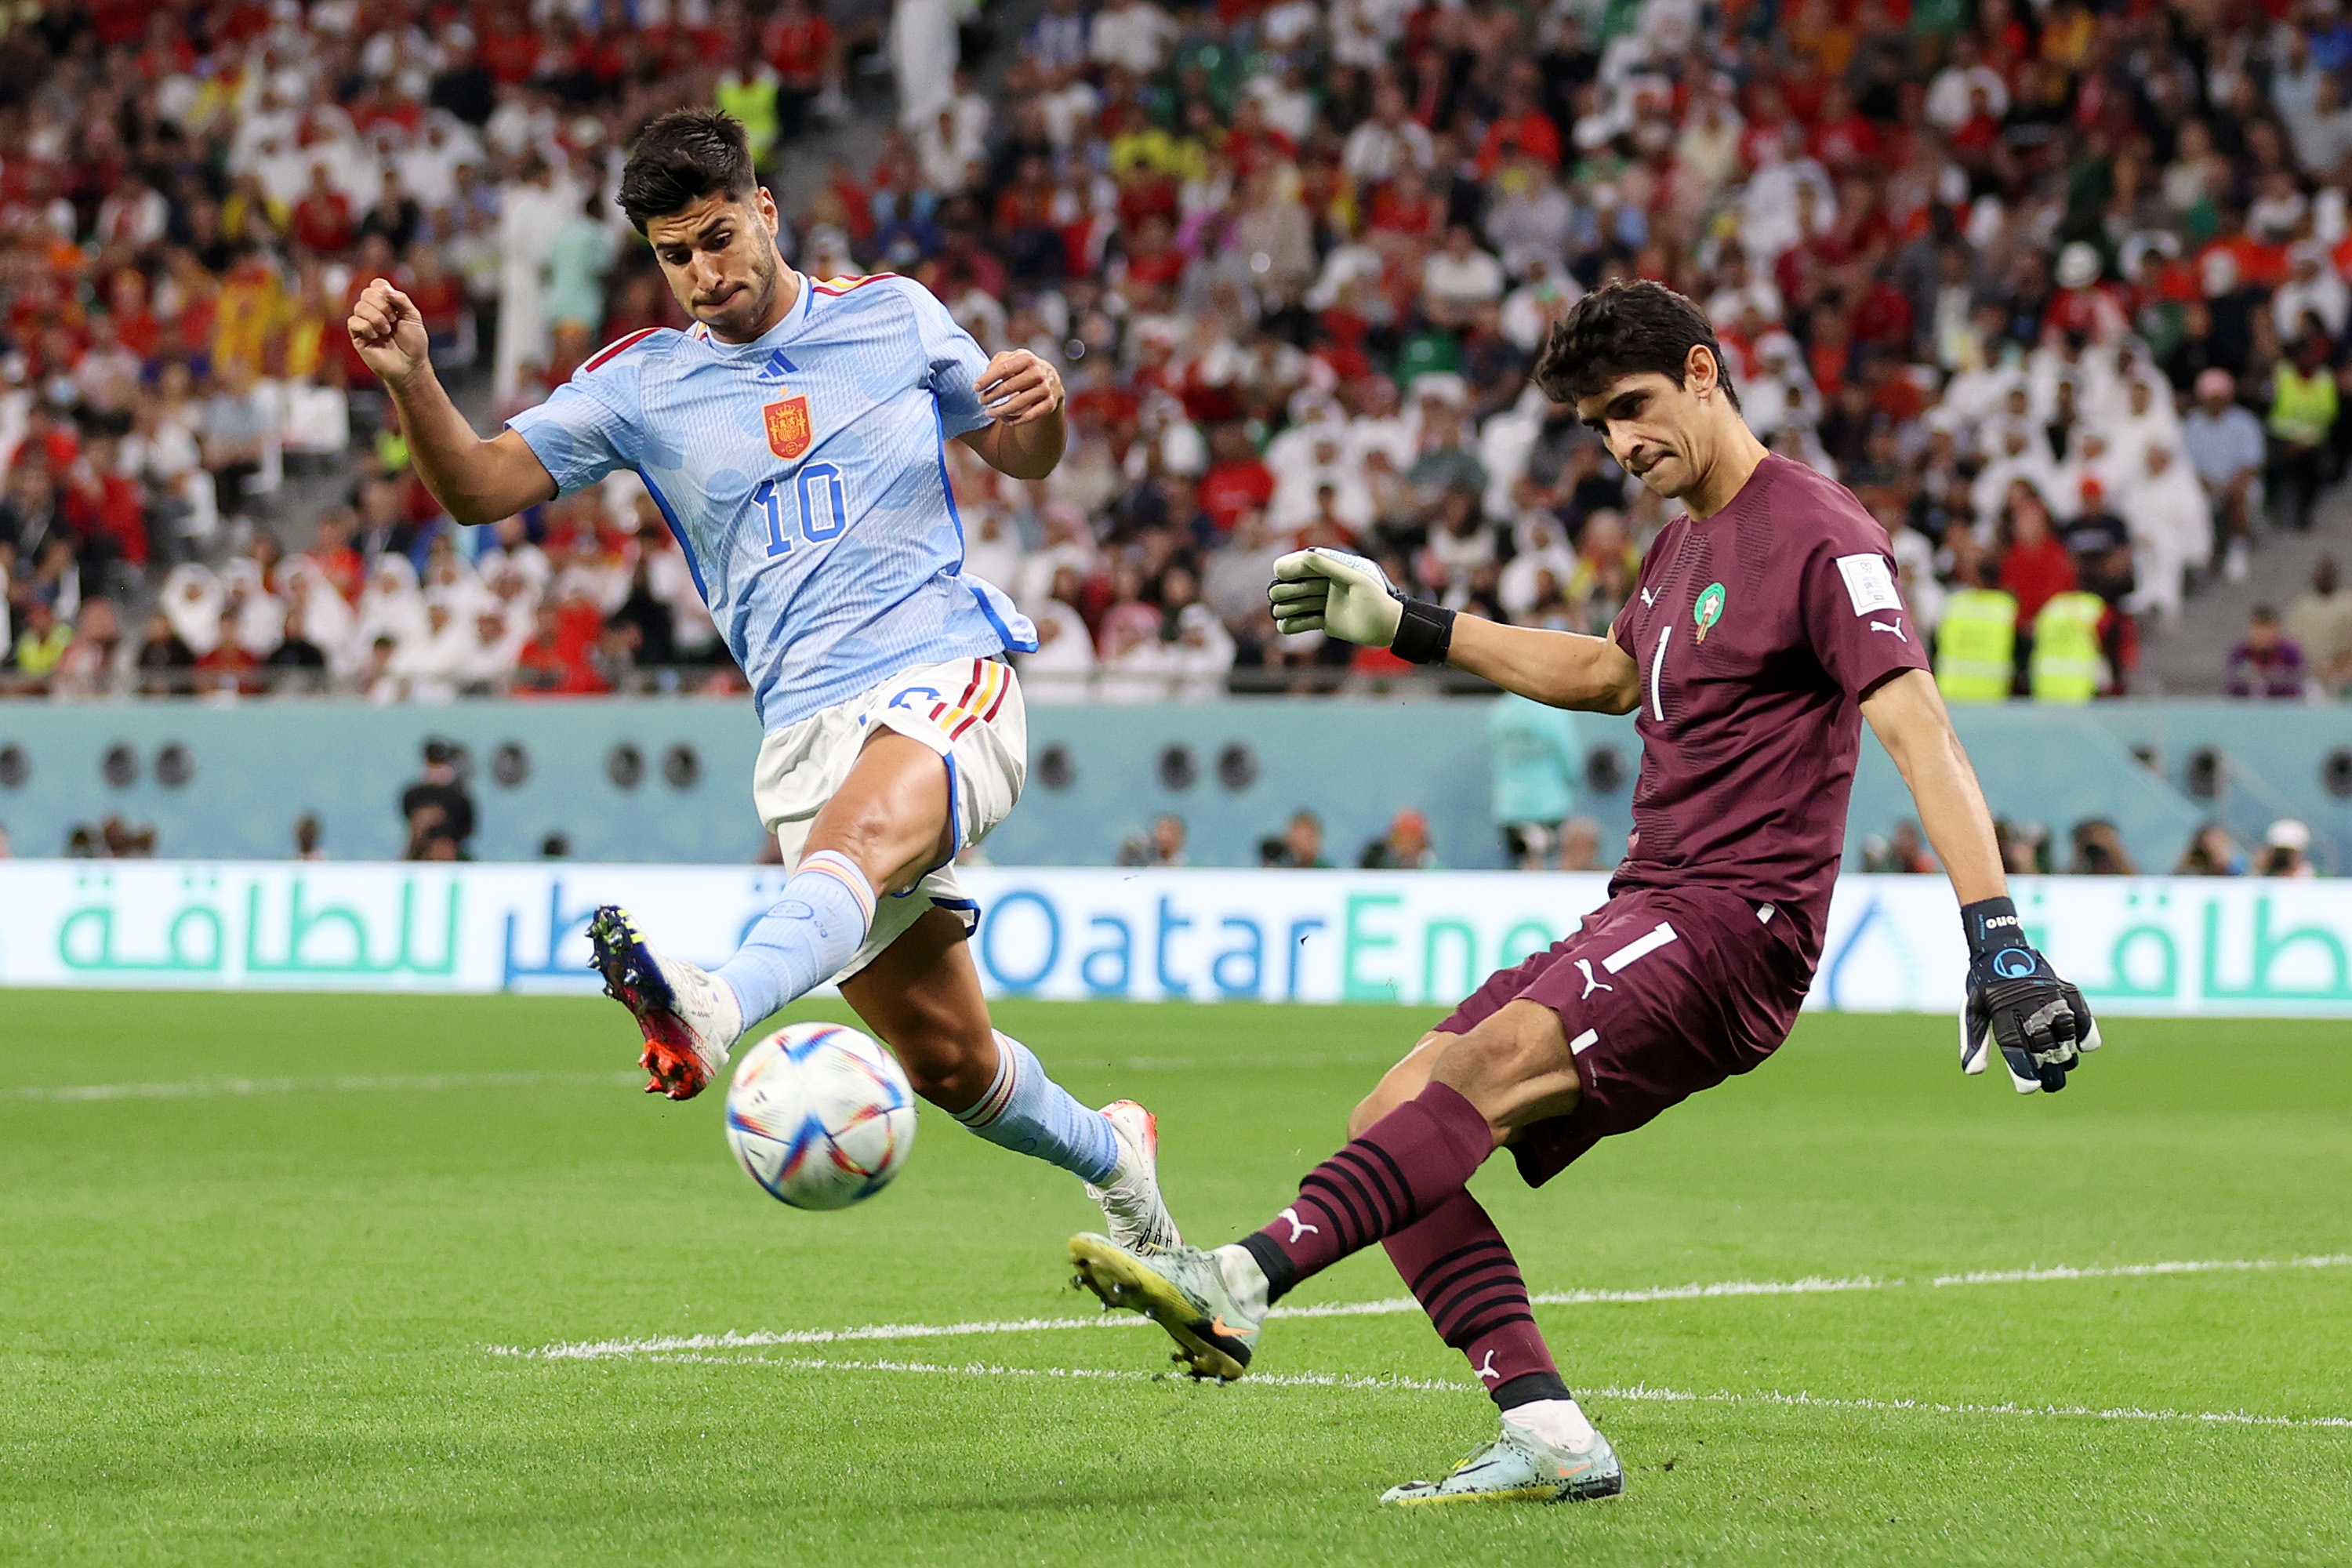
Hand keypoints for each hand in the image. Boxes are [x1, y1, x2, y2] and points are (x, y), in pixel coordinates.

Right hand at [345, 277, 431, 386]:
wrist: (410, 365)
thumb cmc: (413, 343)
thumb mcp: (413, 317)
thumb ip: (401, 300)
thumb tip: (384, 289)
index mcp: (387, 303)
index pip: (376, 284)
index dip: (384, 290)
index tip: (395, 305)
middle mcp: (373, 311)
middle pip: (367, 293)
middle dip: (382, 305)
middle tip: (393, 320)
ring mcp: (364, 322)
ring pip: (359, 307)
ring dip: (377, 318)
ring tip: (387, 331)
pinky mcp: (357, 336)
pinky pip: (353, 321)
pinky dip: (367, 327)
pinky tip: (376, 337)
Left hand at [976, 349, 1063, 424]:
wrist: (1050, 381)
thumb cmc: (1022, 369)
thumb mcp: (1011, 359)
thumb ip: (998, 362)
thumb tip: (986, 375)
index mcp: (1027, 358)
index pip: (1004, 369)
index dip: (988, 379)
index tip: (975, 388)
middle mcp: (1038, 372)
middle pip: (1009, 387)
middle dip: (992, 396)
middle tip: (981, 401)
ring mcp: (1045, 389)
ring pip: (1019, 403)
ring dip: (1000, 410)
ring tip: (988, 413)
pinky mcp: (1049, 404)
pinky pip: (1030, 416)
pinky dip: (1015, 420)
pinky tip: (1004, 420)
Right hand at [1267, 547, 1405, 645]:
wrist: (1389, 626)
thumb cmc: (1378, 598)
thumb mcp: (1357, 578)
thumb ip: (1332, 566)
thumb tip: (1306, 555)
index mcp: (1331, 568)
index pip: (1299, 564)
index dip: (1287, 569)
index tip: (1281, 575)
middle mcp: (1324, 584)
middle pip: (1292, 585)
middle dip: (1287, 591)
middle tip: (1285, 598)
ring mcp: (1323, 604)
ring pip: (1294, 604)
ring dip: (1287, 608)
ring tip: (1284, 612)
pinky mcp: (1325, 621)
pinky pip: (1301, 623)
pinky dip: (1291, 625)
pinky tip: (1285, 626)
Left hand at [1962, 942, 2100, 1093]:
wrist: (2001, 947)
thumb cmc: (1984, 985)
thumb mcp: (1972, 1009)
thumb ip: (1975, 1041)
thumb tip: (1972, 1072)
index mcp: (2000, 1008)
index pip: (2014, 1046)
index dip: (2022, 1070)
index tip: (2029, 1088)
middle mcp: (2028, 1001)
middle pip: (2043, 1044)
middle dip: (2048, 1070)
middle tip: (2050, 1085)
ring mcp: (2049, 993)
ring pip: (2065, 1030)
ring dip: (2067, 1053)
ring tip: (2063, 1066)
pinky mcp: (2066, 987)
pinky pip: (2081, 1013)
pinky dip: (2085, 1031)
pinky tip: (2082, 1047)